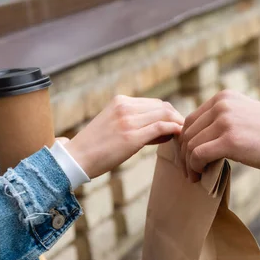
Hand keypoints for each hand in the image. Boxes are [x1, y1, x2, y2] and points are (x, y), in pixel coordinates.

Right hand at [65, 96, 182, 177]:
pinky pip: (161, 127)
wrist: (76, 158)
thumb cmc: (96, 147)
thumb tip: (163, 129)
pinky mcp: (131, 136)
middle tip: (183, 133)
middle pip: (162, 107)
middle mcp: (124, 106)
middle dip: (176, 119)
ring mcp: (128, 120)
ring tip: (181, 138)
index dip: (168, 115)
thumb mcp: (114, 125)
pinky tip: (178, 138)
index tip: (174, 128)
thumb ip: (136, 122)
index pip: (154, 103)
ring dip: (177, 125)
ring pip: (164, 115)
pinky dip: (174, 130)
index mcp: (120, 101)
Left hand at [179, 90, 259, 182]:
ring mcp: (225, 121)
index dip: (187, 142)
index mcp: (224, 97)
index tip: (191, 160)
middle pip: (187, 132)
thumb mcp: (247, 117)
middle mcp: (222, 104)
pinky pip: (198, 155)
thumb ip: (224, 121)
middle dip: (185, 155)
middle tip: (190, 173)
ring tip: (196, 177)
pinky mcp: (229, 140)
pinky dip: (195, 168)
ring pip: (190, 145)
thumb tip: (200, 139)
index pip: (191, 120)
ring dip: (189, 164)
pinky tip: (202, 177)